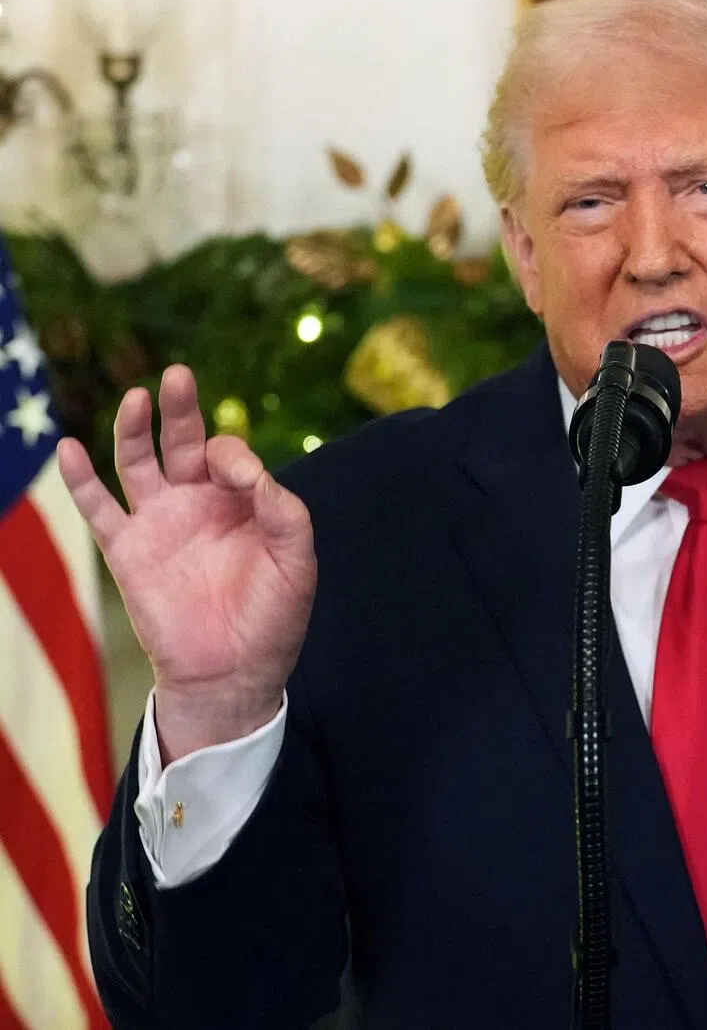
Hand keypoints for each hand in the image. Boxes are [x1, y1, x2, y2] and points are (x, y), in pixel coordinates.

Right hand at [59, 365, 316, 762]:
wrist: (233, 672)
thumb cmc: (272, 616)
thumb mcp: (296, 559)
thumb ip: (283, 509)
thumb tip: (245, 467)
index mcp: (241, 501)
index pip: (231, 455)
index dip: (235, 456)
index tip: (241, 479)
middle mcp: (198, 502)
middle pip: (185, 441)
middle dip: (182, 409)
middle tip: (179, 376)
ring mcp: (160, 523)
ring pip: (139, 463)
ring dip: (136, 429)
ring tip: (139, 397)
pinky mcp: (128, 550)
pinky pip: (98, 508)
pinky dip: (80, 479)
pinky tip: (69, 447)